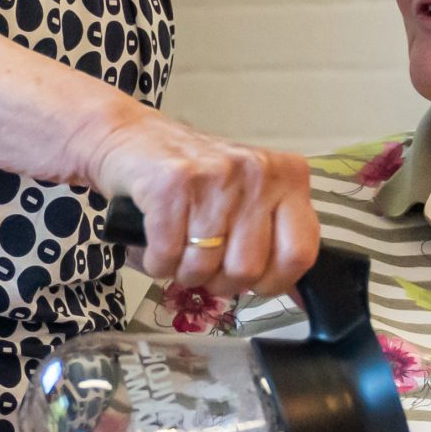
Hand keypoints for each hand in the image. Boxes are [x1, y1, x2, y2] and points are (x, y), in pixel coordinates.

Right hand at [76, 106, 317, 295]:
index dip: (272, 282)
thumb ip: (272, 234)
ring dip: (182, 271)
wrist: (131, 136)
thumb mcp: (248, 195)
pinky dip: (155, 262)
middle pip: (246, 270)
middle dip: (217, 280)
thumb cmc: (194, 175)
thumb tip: (294, 295)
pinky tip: (154, 242)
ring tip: (177, 246)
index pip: (299, 254)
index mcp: (287, 177)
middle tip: (203, 262)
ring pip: (203, 267)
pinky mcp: (170, 185)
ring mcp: (214, 176)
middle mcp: (257, 172)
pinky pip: (167, 255)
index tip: (251, 280)